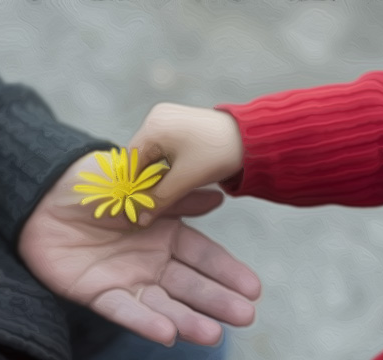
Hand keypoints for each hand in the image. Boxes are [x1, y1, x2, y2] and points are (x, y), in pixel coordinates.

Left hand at [18, 152, 259, 346]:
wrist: (43, 195)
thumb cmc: (94, 185)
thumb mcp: (138, 184)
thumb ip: (176, 196)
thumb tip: (219, 199)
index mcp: (165, 233)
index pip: (203, 256)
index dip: (227, 272)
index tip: (253, 289)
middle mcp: (151, 260)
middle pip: (189, 285)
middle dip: (217, 301)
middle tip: (245, 317)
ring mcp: (126, 278)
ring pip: (162, 303)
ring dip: (187, 319)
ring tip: (213, 334)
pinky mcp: (98, 293)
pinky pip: (123, 309)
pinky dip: (143, 321)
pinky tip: (167, 333)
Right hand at [129, 103, 243, 225]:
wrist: (252, 137)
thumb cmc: (219, 154)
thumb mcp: (185, 180)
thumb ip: (159, 200)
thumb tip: (139, 219)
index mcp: (153, 127)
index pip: (130, 162)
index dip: (132, 186)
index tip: (136, 206)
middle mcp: (155, 117)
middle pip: (139, 157)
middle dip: (145, 179)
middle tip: (151, 201)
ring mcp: (166, 116)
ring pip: (151, 153)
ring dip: (156, 172)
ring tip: (167, 189)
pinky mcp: (177, 121)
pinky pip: (162, 146)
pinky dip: (165, 163)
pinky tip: (175, 175)